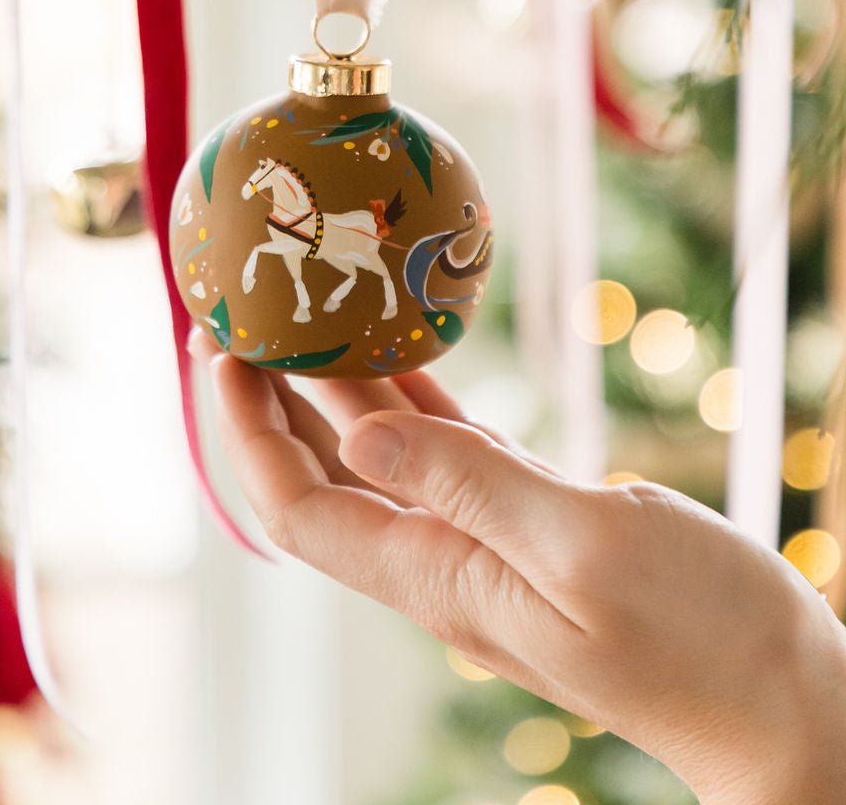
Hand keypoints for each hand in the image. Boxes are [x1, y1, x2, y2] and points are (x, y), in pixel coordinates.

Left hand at [190, 329, 845, 804]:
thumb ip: (471, 484)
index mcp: (438, 575)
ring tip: (305, 308)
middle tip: (245, 313)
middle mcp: (445, 558)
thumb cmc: (699, 637)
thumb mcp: (583, 547)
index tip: (225, 353)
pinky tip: (401, 344)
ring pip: (385, 452)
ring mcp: (488, 539)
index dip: (250, 433)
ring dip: (339, 385)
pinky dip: (420, 391)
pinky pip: (451, 446)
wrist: (780, 697)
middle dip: (275, 399)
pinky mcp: (536, 520)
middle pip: (326, 475)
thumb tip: (365, 431)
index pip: (301, 509)